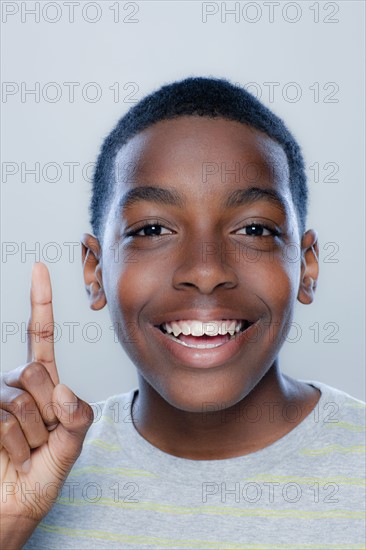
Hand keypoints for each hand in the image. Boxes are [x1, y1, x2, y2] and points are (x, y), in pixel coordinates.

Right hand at [0, 262, 93, 547]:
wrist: (13, 509)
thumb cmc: (41, 478)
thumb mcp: (70, 449)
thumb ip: (77, 418)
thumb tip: (61, 387)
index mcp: (44, 384)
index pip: (39, 336)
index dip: (40, 303)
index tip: (38, 270)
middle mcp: (16, 385)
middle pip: (34, 370)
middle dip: (46, 410)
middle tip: (43, 438)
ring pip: (16, 399)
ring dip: (30, 436)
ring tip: (27, 451)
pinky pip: (2, 419)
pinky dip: (15, 445)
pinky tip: (12, 456)